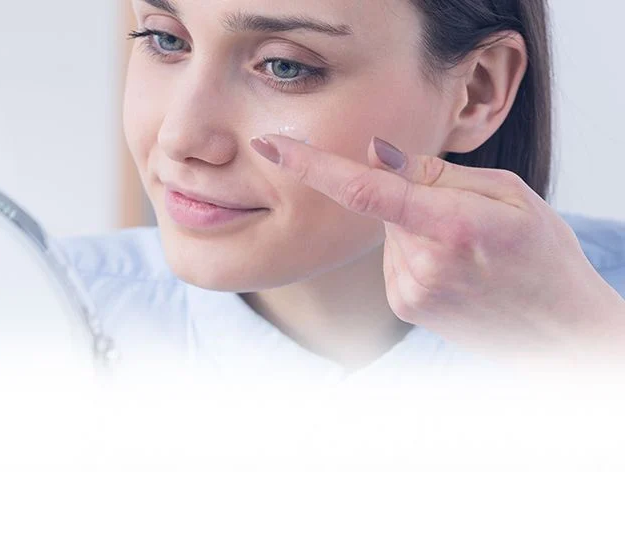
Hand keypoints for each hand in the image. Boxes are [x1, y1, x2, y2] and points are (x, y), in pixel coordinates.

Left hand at [250, 134, 624, 364]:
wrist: (557, 331)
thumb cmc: (541, 255)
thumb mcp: (507, 193)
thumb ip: (434, 173)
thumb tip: (375, 152)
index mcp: (450, 226)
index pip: (365, 190)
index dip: (313, 165)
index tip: (272, 146)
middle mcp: (420, 265)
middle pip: (383, 204)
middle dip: (409, 195)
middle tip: (463, 214)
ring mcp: (408, 292)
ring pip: (388, 232)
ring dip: (413, 225)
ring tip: (465, 248)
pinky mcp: (404, 306)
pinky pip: (393, 257)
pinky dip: (414, 250)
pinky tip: (452, 267)